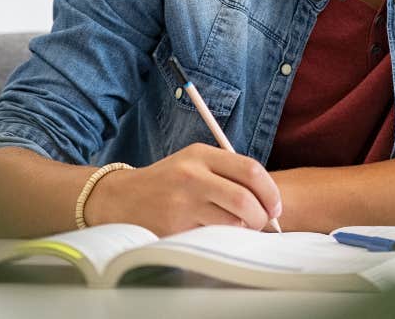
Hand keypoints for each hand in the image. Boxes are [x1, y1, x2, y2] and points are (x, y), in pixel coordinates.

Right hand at [82, 143, 282, 235]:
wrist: (120, 198)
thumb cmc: (166, 182)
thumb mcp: (193, 162)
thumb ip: (227, 172)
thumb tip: (268, 198)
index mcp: (201, 154)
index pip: (250, 170)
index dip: (270, 192)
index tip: (275, 206)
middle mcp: (191, 176)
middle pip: (245, 199)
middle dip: (262, 216)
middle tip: (263, 223)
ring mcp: (181, 203)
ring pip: (231, 222)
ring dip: (243, 230)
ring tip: (238, 228)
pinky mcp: (173, 227)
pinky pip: (212, 238)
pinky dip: (223, 239)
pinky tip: (217, 235)